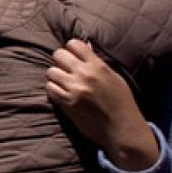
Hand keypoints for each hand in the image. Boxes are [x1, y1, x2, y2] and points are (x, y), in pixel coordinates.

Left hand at [45, 39, 158, 170]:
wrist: (122, 128)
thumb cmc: (121, 102)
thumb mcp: (114, 78)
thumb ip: (97, 63)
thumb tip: (85, 46)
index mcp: (98, 66)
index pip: (74, 44)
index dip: (71, 49)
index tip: (73, 56)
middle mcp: (84, 75)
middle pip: (58, 55)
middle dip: (60, 61)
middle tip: (65, 69)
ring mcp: (74, 89)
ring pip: (51, 71)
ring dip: (55, 76)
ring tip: (63, 83)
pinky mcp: (66, 103)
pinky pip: (49, 88)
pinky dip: (53, 89)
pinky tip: (61, 93)